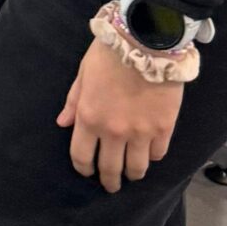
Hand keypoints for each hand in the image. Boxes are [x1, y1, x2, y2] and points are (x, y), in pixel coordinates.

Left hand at [58, 39, 182, 191]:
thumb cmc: (110, 53)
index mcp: (89, 117)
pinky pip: (158, 154)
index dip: (83, 169)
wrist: (146, 40)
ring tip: (131, 174)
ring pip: (136, 169)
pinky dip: (152, 157)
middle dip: (109, 181)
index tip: (87, 171)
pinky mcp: (164, 128)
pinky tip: (149, 153)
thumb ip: (73, 101)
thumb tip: (62, 123)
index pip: (81, 157)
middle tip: (112, 185)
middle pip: (110, 170)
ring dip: (132, 175)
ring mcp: (140, 133)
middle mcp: (113, 131)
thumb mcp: (83, 74)